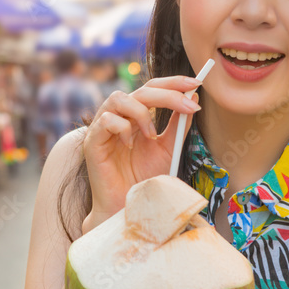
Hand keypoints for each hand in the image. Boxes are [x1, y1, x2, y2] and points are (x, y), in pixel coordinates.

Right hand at [82, 75, 201, 230]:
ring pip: (118, 98)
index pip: (152, 88)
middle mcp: (119, 117)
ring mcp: (103, 128)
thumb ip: (178, 125)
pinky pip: (106, 120)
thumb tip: (194, 98)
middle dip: (167, 94)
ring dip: (141, 113)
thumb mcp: (168, 148)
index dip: (172, 83)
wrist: (130, 206)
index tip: (195, 83)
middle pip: (139, 90)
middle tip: (188, 105)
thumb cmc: (145, 178)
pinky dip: (122, 128)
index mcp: (135, 116)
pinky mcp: (92, 142)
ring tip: (151, 135)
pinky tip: (129, 145)